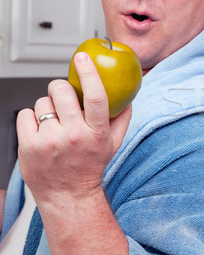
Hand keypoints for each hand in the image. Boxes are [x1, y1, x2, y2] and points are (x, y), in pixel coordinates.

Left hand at [16, 52, 130, 205]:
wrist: (68, 196)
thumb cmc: (90, 166)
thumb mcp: (113, 143)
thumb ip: (122, 118)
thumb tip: (128, 95)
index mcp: (97, 133)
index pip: (96, 97)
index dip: (89, 73)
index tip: (83, 58)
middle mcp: (74, 136)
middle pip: (62, 91)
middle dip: (61, 88)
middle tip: (63, 96)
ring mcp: (50, 141)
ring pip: (42, 102)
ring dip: (47, 107)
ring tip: (54, 123)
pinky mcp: (28, 146)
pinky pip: (25, 114)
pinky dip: (31, 119)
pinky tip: (41, 131)